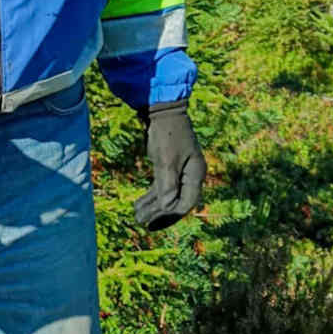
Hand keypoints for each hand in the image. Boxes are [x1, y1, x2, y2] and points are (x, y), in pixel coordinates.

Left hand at [134, 100, 205, 230]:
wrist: (162, 111)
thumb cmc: (167, 133)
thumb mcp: (166, 159)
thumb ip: (167, 184)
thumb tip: (167, 207)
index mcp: (195, 174)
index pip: (186, 203)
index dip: (170, 215)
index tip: (154, 221)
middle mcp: (190, 175)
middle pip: (176, 202)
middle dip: (159, 213)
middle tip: (142, 222)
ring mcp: (180, 171)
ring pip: (166, 196)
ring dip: (152, 207)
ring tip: (136, 216)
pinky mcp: (169, 167)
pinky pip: (161, 187)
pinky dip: (150, 196)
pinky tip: (138, 204)